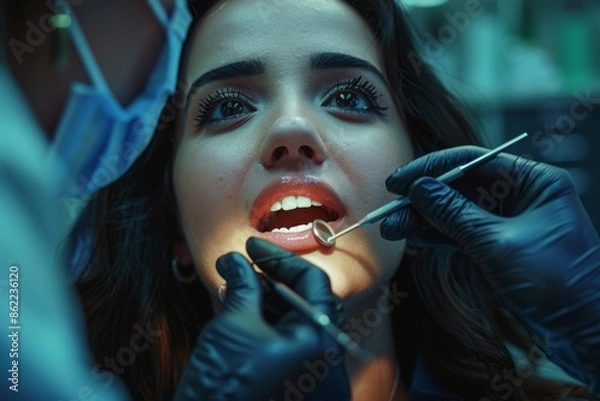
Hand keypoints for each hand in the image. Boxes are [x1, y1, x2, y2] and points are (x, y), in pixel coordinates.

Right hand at [174, 237, 350, 400]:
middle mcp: (326, 362)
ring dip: (266, 298)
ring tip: (235, 283)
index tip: (253, 245)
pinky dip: (266, 323)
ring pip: (295, 322)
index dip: (281, 258)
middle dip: (273, 278)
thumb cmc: (224, 388)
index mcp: (321, 343)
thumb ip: (242, 285)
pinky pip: (287, 344)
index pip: (314, 283)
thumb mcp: (234, 326)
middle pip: (306, 301)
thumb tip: (235, 260)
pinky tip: (240, 309)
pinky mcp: (294, 386)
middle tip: (244, 262)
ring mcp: (311, 377)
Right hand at [381, 146, 599, 393]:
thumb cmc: (559, 282)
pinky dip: (438, 237)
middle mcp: (520, 196)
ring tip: (393, 229)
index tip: (399, 182)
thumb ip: (455, 214)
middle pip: (460, 187)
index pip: (473, 161)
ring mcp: (507, 223)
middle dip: (423, 200)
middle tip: (390, 212)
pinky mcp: (498, 247)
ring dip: (424, 221)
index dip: (432, 169)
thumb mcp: (500, 243)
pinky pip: (461, 235)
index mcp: (533, 181)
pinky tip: (414, 239)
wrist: (585, 330)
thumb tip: (419, 189)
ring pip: (456, 213)